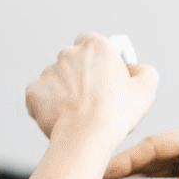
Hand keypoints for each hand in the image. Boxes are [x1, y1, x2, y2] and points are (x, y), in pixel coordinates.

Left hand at [26, 34, 158, 139]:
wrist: (86, 136)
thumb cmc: (117, 112)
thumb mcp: (145, 90)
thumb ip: (144, 71)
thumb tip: (135, 68)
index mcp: (95, 45)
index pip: (91, 42)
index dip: (98, 58)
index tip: (104, 73)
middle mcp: (68, 53)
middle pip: (73, 62)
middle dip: (80, 76)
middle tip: (93, 99)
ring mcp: (47, 71)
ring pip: (56, 81)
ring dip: (65, 93)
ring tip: (78, 115)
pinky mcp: (33, 91)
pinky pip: (40, 97)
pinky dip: (48, 107)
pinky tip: (62, 120)